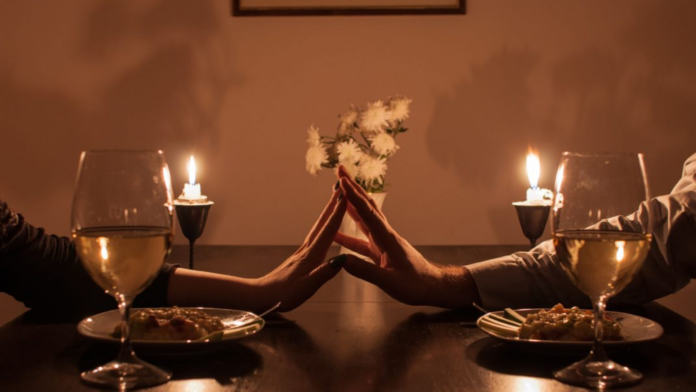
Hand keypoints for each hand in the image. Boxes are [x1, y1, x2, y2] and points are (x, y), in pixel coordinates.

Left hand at [256, 188, 347, 311]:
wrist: (260, 295)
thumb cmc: (283, 295)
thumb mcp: (306, 288)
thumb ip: (324, 273)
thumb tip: (343, 258)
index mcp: (311, 256)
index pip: (328, 231)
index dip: (338, 214)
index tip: (346, 196)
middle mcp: (307, 249)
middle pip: (322, 222)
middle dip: (333, 203)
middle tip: (341, 186)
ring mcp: (303, 251)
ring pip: (319, 226)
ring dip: (329, 211)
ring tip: (337, 199)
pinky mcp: (301, 256)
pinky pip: (317, 234)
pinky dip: (325, 224)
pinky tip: (327, 225)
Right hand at [335, 167, 479, 308]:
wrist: (433, 287)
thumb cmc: (416, 285)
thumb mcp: (390, 282)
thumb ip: (365, 271)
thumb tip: (341, 260)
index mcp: (387, 239)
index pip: (368, 214)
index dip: (354, 197)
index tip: (342, 181)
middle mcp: (385, 235)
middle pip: (366, 206)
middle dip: (352, 188)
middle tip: (340, 170)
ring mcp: (382, 242)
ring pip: (364, 218)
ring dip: (350, 203)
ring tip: (336, 190)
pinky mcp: (380, 251)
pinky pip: (361, 238)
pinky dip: (347, 233)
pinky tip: (335, 233)